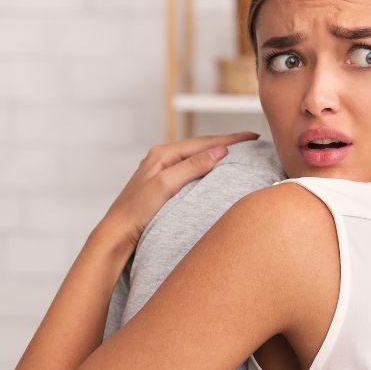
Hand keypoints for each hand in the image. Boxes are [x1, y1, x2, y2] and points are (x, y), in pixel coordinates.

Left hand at [99, 132, 258, 249]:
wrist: (118, 232)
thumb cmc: (137, 210)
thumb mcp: (166, 185)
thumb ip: (192, 166)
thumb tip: (220, 151)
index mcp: (163, 153)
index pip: (204, 142)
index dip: (230, 139)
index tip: (252, 137)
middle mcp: (162, 157)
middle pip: (201, 145)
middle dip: (227, 142)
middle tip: (251, 140)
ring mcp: (162, 169)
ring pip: (197, 155)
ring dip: (218, 151)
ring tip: (239, 150)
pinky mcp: (163, 182)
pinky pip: (191, 167)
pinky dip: (207, 163)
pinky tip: (215, 167)